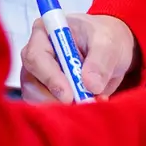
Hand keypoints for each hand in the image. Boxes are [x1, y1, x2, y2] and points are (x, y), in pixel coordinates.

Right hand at [20, 12, 136, 101]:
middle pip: (31, 82)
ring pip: (36, 99)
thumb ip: (100, 61)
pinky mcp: (45, 93)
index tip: (69, 95)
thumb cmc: (106, 38)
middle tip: (81, 105)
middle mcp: (36, 54)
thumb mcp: (109, 43)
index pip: (36, 57)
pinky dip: (65, 112)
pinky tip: (86, 105)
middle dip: (55, 98)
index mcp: (45, 32)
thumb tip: (89, 84)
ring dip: (60, 107)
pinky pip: (47, 109)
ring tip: (89, 103)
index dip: (50, 78)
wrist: (113, 50)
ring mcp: (38, 76)